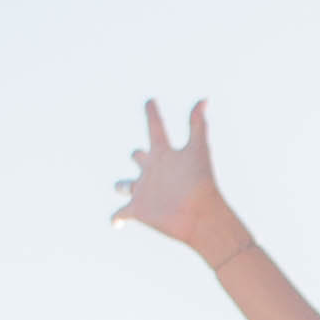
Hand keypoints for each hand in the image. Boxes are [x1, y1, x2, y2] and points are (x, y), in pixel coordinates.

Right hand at [109, 98, 246, 258]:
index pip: (156, 128)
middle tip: (139, 154)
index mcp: (164, 154)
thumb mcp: (197, 150)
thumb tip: (204, 97)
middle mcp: (153, 170)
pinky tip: (115, 222)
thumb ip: (197, 124)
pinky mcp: (138, 210)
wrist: (200, 216)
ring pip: (125, 185)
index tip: (151, 100)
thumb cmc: (200, 182)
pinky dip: (115, 218)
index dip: (153, 114)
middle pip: (138, 157)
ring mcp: (144, 191)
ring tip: (123, 187)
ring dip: (122, 185)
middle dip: (137, 155)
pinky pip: (120, 213)